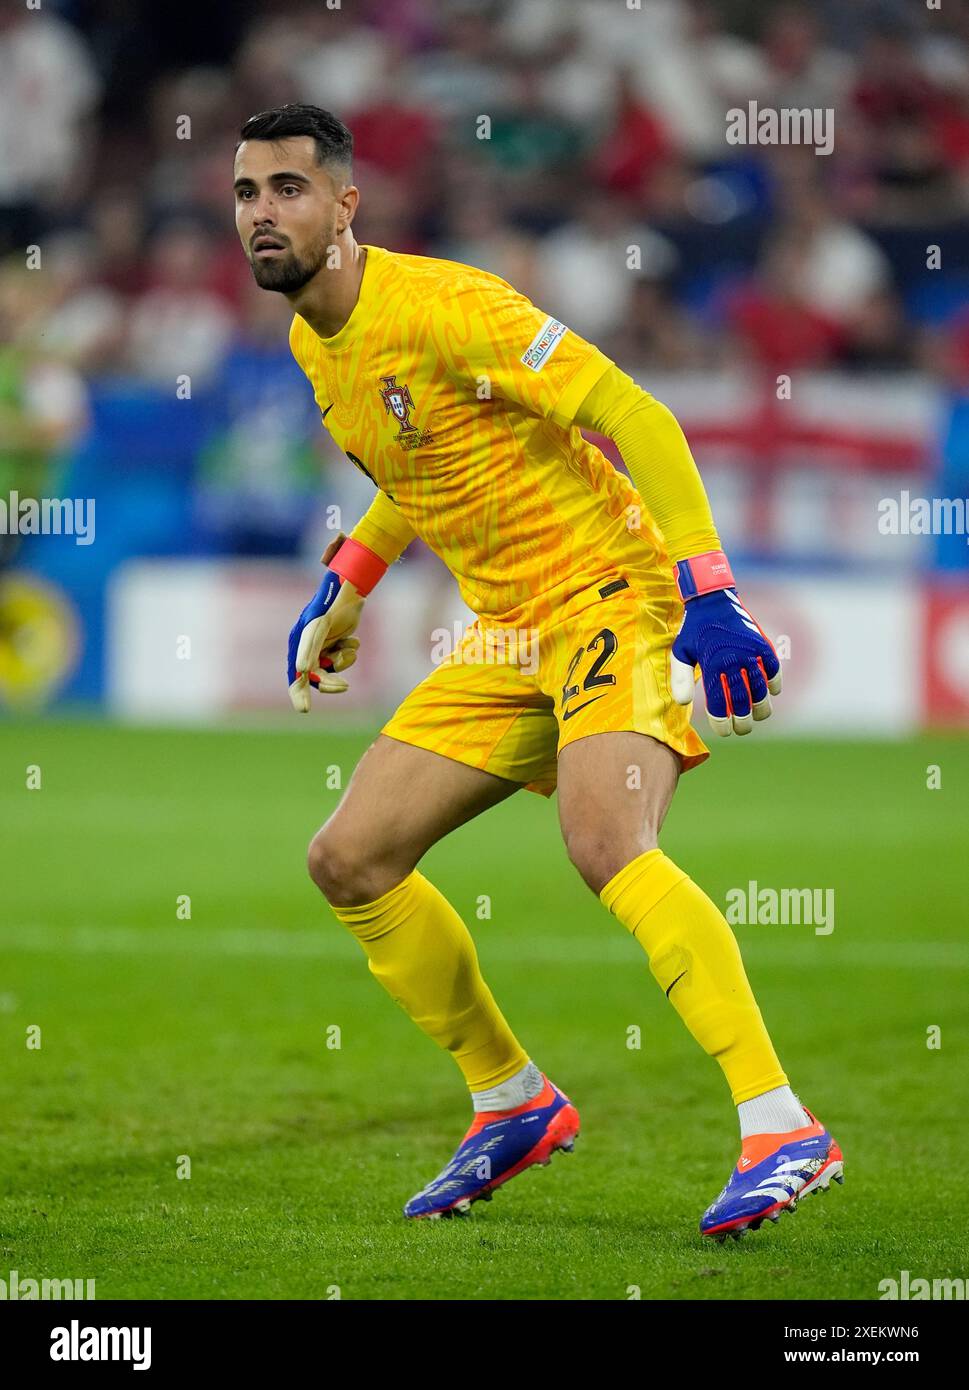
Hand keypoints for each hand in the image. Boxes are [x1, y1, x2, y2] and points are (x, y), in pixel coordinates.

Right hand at [287, 535, 364, 711]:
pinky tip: (352, 643)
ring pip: (323, 673)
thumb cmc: (346, 584)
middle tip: (304, 710)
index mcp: (309, 624)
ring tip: (353, 646)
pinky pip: (335, 668)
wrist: (350, 592)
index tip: (302, 672)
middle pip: (301, 671)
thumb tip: (339, 536)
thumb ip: (339, 560)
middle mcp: (306, 640)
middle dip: (301, 691)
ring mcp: (314, 649)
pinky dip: (346, 660)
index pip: (304, 644)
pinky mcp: (325, 655)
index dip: (304, 657)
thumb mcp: (343, 577)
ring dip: (340, 666)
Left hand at [669, 553, 781, 736]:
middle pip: (742, 701)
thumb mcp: (680, 652)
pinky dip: (774, 683)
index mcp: (712, 665)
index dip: (723, 722)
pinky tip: (771, 693)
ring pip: (761, 689)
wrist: (712, 600)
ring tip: (759, 717)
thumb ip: (680, 678)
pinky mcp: (762, 645)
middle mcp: (733, 660)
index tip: (725, 731)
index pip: (719, 703)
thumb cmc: (694, 630)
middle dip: (743, 721)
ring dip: (762, 707)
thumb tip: (682, 704)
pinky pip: (773, 669)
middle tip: (742, 729)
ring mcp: (750, 652)